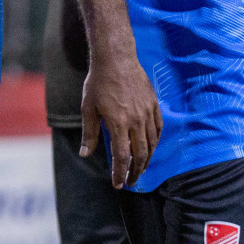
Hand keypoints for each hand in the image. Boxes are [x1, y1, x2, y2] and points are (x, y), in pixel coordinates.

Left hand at [80, 45, 162, 188]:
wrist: (116, 59)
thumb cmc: (98, 83)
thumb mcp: (88, 108)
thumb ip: (89, 133)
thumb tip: (85, 154)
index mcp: (118, 123)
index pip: (122, 157)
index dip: (120, 173)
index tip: (118, 184)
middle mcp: (136, 121)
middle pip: (140, 154)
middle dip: (135, 172)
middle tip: (131, 181)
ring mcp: (147, 113)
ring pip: (152, 144)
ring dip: (147, 160)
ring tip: (140, 169)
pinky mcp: (154, 105)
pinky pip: (158, 129)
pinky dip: (155, 142)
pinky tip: (151, 148)